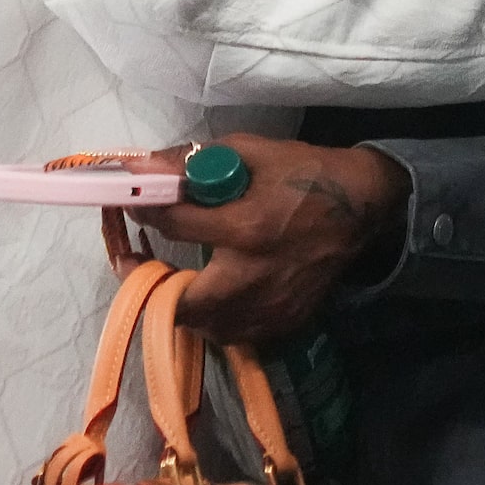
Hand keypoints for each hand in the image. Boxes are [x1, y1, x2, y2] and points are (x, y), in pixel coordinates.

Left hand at [128, 133, 410, 343]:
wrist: (358, 206)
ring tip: (175, 271)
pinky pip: (231, 333)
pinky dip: (214, 315)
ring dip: (181, 301)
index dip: (142, 211)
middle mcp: (255, 277)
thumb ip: (193, 162)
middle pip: (180, 303)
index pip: (174, 226)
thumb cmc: (300, 172)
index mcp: (246, 227)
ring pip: (203, 326)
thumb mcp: (249, 151)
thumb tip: (143, 167)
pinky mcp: (282, 324)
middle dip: (153, 282)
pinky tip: (213, 286)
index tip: (125, 204)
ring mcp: (270, 308)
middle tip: (140, 259)